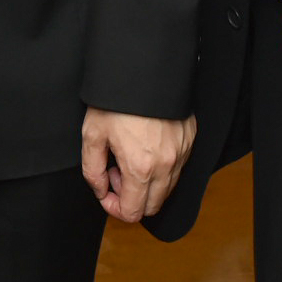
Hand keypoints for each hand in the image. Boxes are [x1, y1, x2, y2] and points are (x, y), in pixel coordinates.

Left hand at [80, 108, 196, 223]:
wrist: (144, 68)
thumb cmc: (116, 99)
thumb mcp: (92, 134)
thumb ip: (92, 171)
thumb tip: (101, 190)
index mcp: (141, 168)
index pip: (133, 212)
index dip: (115, 209)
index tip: (106, 192)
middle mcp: (167, 165)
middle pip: (153, 206)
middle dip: (132, 198)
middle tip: (116, 172)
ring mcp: (182, 152)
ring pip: (168, 188)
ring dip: (147, 184)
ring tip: (130, 157)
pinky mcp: (189, 139)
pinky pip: (178, 167)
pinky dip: (162, 168)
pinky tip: (146, 147)